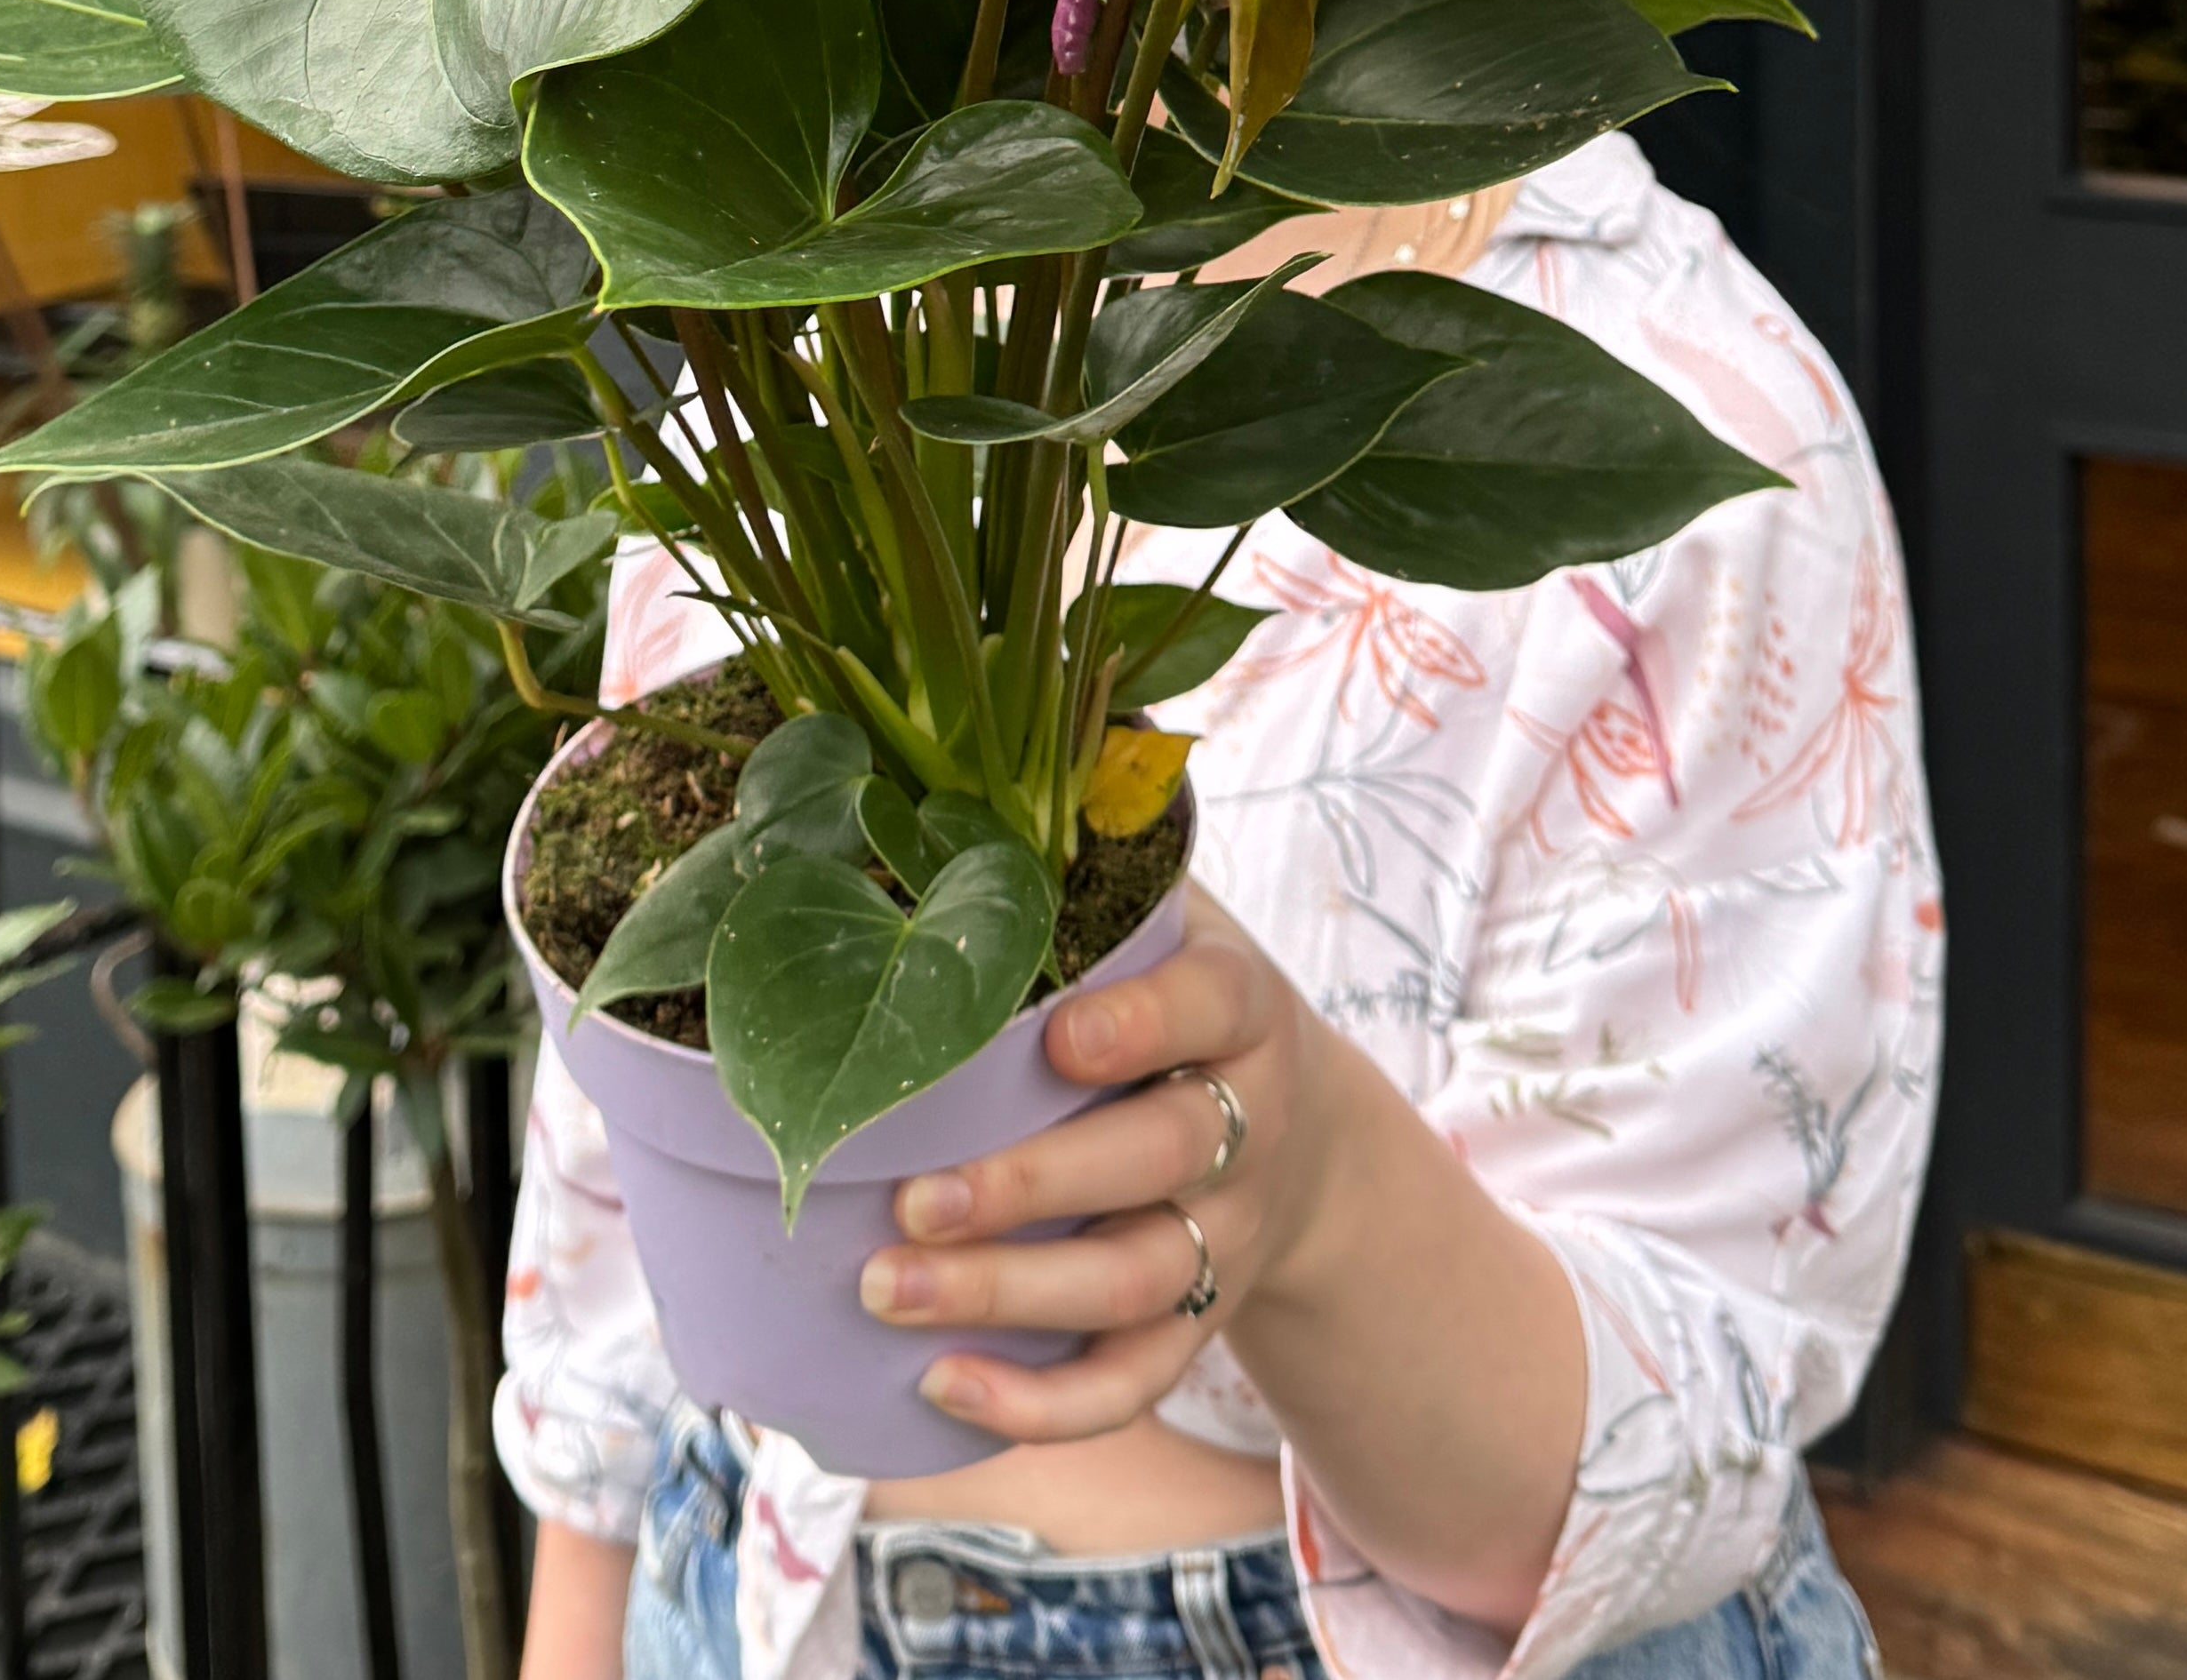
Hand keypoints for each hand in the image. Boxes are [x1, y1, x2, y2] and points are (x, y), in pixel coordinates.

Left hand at [857, 885, 1326, 1442]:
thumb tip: (933, 780)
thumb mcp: (1167, 919)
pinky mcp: (1200, 1323)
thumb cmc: (1175, 996)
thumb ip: (1085, 867)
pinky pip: (1135, 1382)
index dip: (1143, 1023)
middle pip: (1161, 1160)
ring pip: (1135, 1283)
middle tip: (909, 1197)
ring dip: (1009, 1296)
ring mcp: (1228, 1235)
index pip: (1211, 1007)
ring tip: (886, 1287)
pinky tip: (942, 1386)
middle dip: (1032, 1186)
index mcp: (1240, 1006)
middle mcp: (1249, 1126)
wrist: (1300, 1136)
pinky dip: (1045, 1405)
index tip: (1058, 1038)